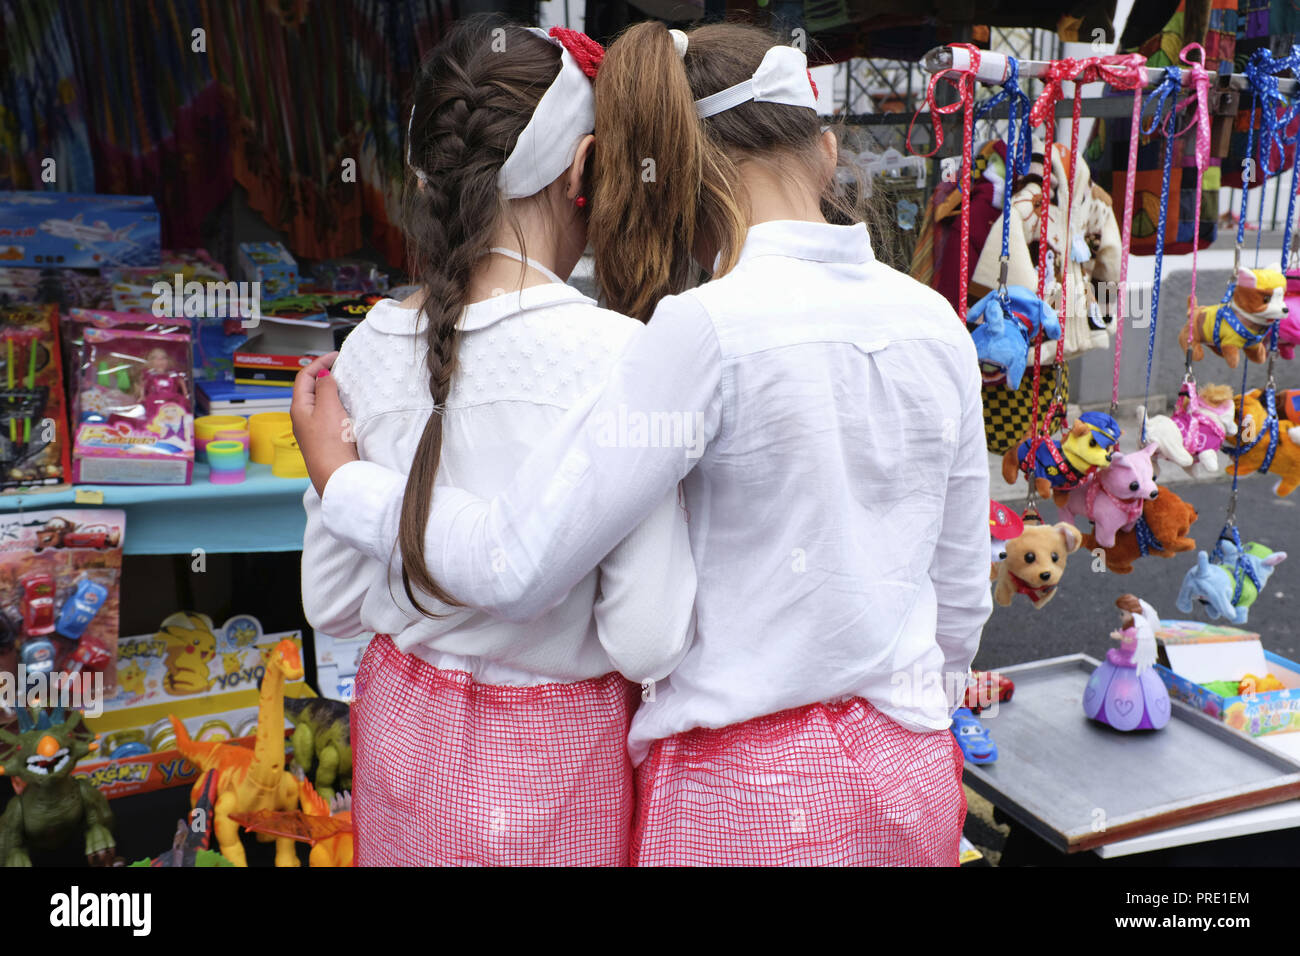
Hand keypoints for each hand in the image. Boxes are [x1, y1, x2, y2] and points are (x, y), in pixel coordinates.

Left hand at [291, 352, 358, 496]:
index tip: (336, 356)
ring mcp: (313, 430)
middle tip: (342, 368)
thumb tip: (323, 376)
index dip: (319, 363)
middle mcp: (303, 419)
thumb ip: (325, 388)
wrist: (337, 477)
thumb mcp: (328, 409)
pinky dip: (338, 406)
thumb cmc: (330, 445)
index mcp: (299, 408)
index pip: (304, 377)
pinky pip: (329, 416)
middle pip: (310, 389)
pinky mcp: (325, 440)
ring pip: (320, 403)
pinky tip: (348, 409)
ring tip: (347, 385)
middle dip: (325, 375)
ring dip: (332, 391)